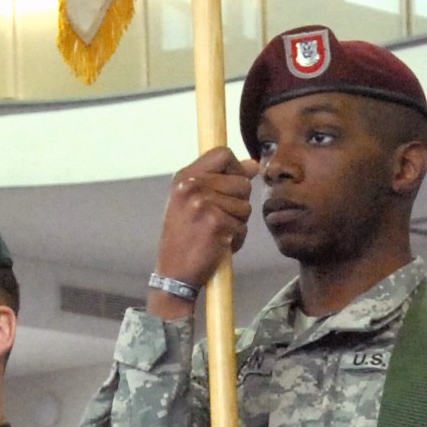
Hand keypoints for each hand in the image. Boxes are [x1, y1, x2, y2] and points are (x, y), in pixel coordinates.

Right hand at [151, 149, 255, 315]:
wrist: (173, 273)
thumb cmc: (185, 236)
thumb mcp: (193, 201)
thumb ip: (221, 180)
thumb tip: (254, 164)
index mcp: (184, 177)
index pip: (224, 153)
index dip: (235, 169)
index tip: (230, 186)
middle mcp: (192, 186)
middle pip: (242, 182)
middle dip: (238, 203)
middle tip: (216, 219)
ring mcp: (204, 204)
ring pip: (246, 206)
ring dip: (237, 223)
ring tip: (215, 233)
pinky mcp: (216, 224)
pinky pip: (243, 228)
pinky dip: (236, 241)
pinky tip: (217, 246)